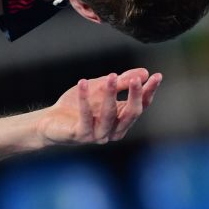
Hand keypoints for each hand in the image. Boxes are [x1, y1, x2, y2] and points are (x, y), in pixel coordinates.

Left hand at [37, 69, 162, 145]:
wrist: (50, 121)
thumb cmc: (77, 106)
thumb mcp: (100, 88)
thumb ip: (120, 82)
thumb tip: (144, 73)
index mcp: (121, 121)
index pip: (141, 106)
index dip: (149, 92)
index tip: (157, 76)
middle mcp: (113, 131)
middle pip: (130, 113)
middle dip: (135, 96)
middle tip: (136, 79)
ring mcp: (98, 135)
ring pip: (109, 114)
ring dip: (111, 94)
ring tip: (111, 76)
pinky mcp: (80, 135)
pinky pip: (85, 116)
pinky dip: (85, 99)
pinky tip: (83, 83)